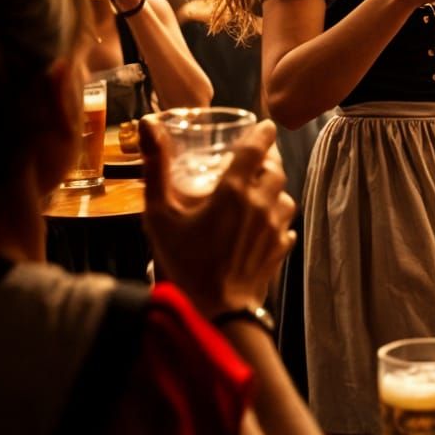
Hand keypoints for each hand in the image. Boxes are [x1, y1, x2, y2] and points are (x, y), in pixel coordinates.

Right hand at [141, 117, 297, 316]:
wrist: (215, 309)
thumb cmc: (184, 261)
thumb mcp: (160, 214)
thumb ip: (155, 167)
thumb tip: (149, 124)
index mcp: (234, 190)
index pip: (257, 149)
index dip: (262, 133)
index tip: (265, 126)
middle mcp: (262, 203)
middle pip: (276, 170)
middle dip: (269, 159)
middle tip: (257, 157)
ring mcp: (276, 227)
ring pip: (285, 195)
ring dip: (274, 190)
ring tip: (258, 191)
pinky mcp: (281, 247)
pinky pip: (286, 224)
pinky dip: (276, 218)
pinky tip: (262, 224)